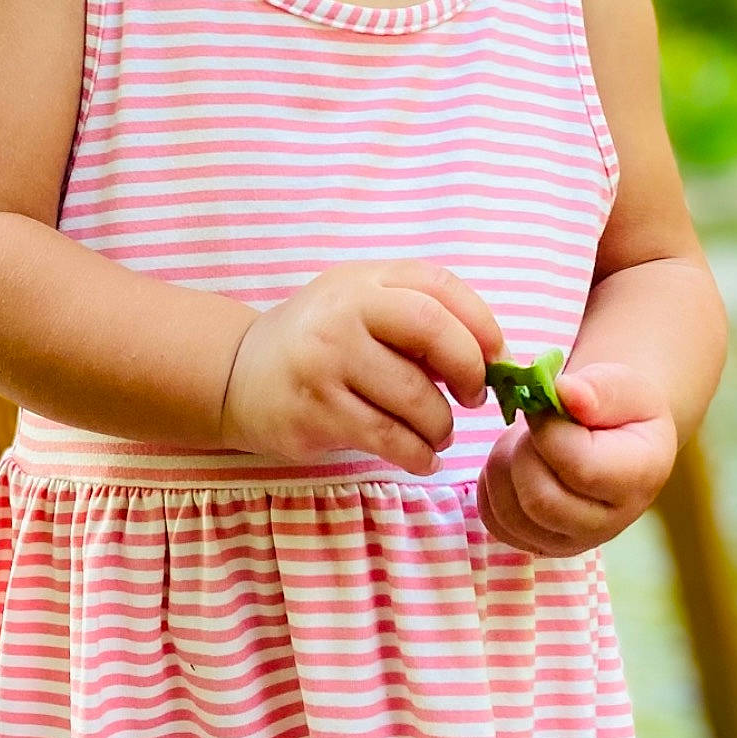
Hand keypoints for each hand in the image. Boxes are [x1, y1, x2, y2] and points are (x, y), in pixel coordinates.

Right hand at [219, 258, 504, 477]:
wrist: (238, 375)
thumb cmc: (321, 342)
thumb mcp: (360, 306)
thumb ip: (419, 317)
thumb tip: (496, 361)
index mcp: (364, 280)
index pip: (439, 286)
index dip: (481, 324)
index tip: (497, 359)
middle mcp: (342, 312)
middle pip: (433, 330)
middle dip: (469, 370)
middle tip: (473, 398)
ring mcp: (325, 361)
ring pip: (415, 397)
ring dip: (442, 424)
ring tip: (438, 433)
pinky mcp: (314, 412)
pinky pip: (388, 438)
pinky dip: (418, 454)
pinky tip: (421, 457)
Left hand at [476, 361, 676, 556]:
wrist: (615, 437)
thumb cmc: (621, 409)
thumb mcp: (625, 386)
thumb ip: (599, 388)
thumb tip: (565, 392)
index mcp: (639, 479)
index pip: (578, 467)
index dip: (549, 428)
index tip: (550, 403)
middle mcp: (609, 524)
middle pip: (539, 499)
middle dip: (523, 451)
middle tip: (535, 424)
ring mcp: (573, 541)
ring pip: (509, 513)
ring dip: (504, 464)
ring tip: (527, 441)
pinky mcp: (541, 545)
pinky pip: (495, 520)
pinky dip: (493, 485)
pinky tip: (517, 463)